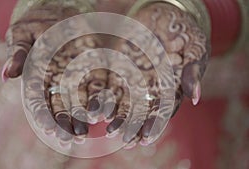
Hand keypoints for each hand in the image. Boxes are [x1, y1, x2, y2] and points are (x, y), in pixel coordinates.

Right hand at [3, 3, 109, 146]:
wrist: (60, 11)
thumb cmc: (37, 23)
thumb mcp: (23, 34)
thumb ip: (18, 53)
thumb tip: (8, 75)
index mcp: (37, 75)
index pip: (37, 100)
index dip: (43, 115)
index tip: (50, 129)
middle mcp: (56, 80)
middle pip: (59, 106)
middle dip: (65, 123)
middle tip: (72, 137)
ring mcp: (74, 74)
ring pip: (78, 100)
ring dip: (82, 117)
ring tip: (87, 132)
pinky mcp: (92, 66)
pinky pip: (97, 84)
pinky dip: (100, 97)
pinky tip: (105, 110)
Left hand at [103, 3, 208, 147]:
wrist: (166, 14)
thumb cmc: (185, 32)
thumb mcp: (195, 49)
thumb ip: (192, 72)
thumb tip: (195, 98)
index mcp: (170, 87)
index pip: (163, 111)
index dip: (155, 125)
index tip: (146, 139)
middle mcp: (151, 88)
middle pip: (143, 112)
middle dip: (135, 127)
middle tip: (126, 142)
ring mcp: (135, 79)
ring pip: (125, 102)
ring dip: (118, 117)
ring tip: (110, 131)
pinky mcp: (120, 69)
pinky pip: (111, 85)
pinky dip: (105, 97)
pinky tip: (98, 109)